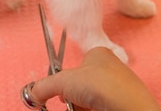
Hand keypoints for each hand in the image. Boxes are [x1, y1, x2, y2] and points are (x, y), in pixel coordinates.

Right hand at [23, 47, 160, 110]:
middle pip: (81, 87)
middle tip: (68, 103)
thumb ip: (44, 87)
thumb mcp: (63, 81)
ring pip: (90, 101)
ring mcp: (117, 89)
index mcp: (98, 55)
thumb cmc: (102, 85)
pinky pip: (100, 108)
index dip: (64, 81)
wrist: (127, 107)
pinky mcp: (121, 105)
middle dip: (72, 98)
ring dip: (80, 107)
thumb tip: (33, 93)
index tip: (57, 92)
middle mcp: (110, 70)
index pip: (76, 67)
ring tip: (81, 110)